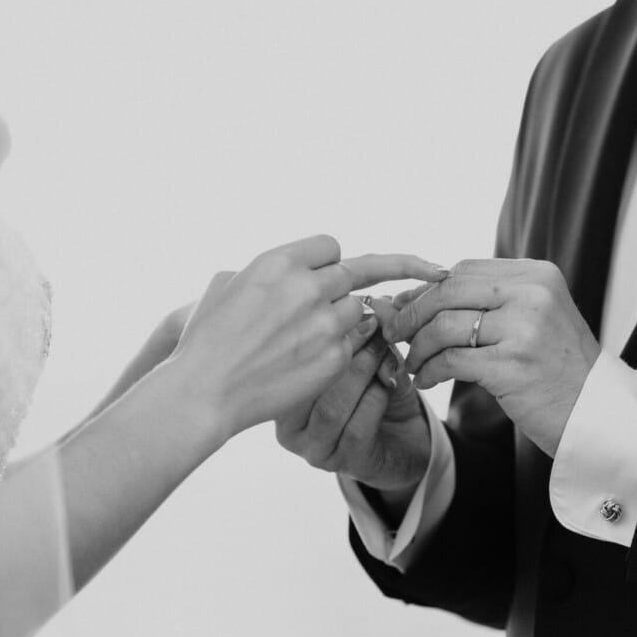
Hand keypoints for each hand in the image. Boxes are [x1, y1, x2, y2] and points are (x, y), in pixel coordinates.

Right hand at [172, 236, 446, 439]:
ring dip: (352, 321)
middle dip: (378, 278)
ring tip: (324, 340)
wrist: (205, 391)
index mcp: (278, 262)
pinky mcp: (335, 358)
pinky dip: (349, 353)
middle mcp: (307, 286)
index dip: (329, 261)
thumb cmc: (205, 341)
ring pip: (362, 311)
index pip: (330, 246)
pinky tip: (324, 364)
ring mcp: (325, 323)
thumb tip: (278, 271)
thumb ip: (261, 272)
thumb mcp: (225, 287)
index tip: (333, 271)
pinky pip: (357, 346)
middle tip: (431, 270)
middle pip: (359, 272)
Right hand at [275, 297, 430, 496]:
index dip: (322, 333)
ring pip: (332, 408)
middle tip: (372, 327)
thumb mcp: (370, 356)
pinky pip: (357, 429)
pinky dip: (376, 399)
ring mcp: (315, 449)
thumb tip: (378, 301)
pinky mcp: (344, 464)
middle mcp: (290, 427)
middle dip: (343, 350)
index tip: (351, 309)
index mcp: (281, 396)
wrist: (404, 440)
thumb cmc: (376, 394)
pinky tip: (389, 382)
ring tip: (382, 350)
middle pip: (308, 385)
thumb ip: (368, 331)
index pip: (289, 363)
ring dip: (361, 373)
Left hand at [388, 259, 598, 457]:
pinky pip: (450, 360)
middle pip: (449, 291)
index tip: (406, 307)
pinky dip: (429, 370)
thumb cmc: (557, 368)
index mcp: (537, 275)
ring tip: (412, 362)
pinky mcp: (512, 366)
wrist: (596, 414)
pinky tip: (425, 379)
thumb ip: (486, 301)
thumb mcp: (532, 319)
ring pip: (444, 326)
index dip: (427, 287)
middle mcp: (533, 295)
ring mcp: (524, 330)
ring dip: (419, 346)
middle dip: (413, 313)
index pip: (465, 269)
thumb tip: (414, 294)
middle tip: (396, 334)